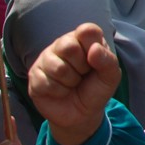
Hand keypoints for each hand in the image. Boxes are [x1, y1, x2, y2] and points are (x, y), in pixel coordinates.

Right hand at [28, 23, 120, 144]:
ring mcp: (46, 59)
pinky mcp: (34, 75)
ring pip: (58, 67)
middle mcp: (62, 44)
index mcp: (83, 38)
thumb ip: (108, 61)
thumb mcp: (110, 76)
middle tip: (83, 74)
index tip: (95, 60)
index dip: (94, 48)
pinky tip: (61, 91)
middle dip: (81, 67)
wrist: (81, 114)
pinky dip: (59, 91)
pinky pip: (46, 82)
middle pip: (69, 47)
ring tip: (72, 83)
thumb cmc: (96, 89)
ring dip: (71, 81)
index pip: (87, 30)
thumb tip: (94, 49)